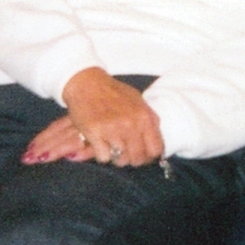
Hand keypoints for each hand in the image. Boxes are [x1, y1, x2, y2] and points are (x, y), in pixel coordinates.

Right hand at [22, 67, 163, 166]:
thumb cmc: (114, 92)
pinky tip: (100, 143)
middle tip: (124, 153)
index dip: (149, 156)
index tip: (142, 155)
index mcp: (144, 116)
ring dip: (116, 156)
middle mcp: (130, 124)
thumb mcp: (138, 101)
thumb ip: (149, 119)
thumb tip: (157, 138)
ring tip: (111, 145)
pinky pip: (104, 157)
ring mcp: (112, 129)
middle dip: (131, 159)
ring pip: (121, 160)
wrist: (88, 84)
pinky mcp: (95, 133)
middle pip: (138, 159)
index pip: (155, 149)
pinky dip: (102, 154)